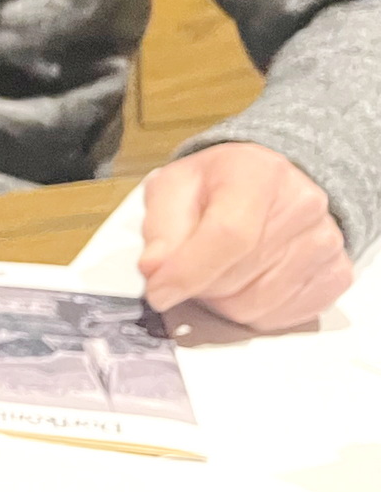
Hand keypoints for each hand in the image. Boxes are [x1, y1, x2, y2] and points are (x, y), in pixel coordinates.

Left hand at [138, 142, 354, 330]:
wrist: (267, 185)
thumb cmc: (217, 186)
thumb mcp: (173, 188)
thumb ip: (160, 227)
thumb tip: (154, 268)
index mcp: (258, 173)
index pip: (229, 234)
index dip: (187, 271)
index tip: (158, 291)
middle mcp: (302, 205)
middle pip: (236, 276)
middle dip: (197, 283)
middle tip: (187, 265)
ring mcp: (326, 242)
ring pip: (255, 306)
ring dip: (222, 300)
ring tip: (217, 269)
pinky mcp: (335, 275)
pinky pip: (279, 318)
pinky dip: (251, 310)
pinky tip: (245, 281)